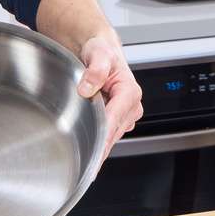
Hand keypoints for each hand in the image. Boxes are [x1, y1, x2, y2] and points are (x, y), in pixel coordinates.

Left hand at [76, 32, 143, 161]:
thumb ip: (95, 69)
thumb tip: (87, 88)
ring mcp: (125, 113)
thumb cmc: (100, 50)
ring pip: (111, 136)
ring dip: (98, 145)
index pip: (114, 121)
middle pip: (113, 133)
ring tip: (83, 156)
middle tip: (83, 166)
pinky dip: (99, 140)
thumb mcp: (97, 53)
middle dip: (100, 148)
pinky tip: (87, 145)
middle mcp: (131, 105)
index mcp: (130, 92)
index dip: (103, 139)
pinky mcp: (118, 118)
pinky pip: (108, 133)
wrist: (99, 49)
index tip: (93, 155)